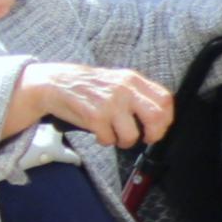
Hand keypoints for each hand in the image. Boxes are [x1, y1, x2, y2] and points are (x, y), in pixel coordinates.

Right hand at [8, 63, 173, 148]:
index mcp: (133, 79)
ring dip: (125, 142)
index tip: (161, 126)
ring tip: (116, 136)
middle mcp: (124, 90)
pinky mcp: (94, 117)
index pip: (165, 98)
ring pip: (132, 135)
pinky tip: (99, 133)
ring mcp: (110, 104)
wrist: (54, 84)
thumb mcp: (118, 81)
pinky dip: (105, 141)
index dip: (167, 117)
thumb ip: (137, 93)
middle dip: (154, 134)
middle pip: (156, 116)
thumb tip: (159, 115)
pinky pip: (109, 139)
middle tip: (145, 138)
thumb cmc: (88, 86)